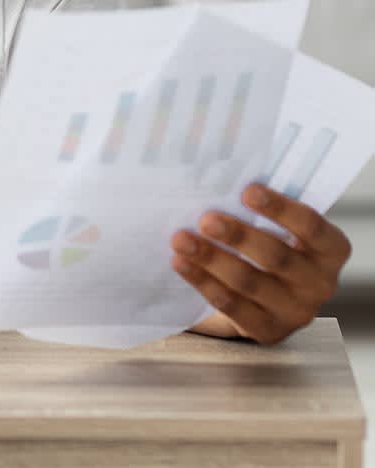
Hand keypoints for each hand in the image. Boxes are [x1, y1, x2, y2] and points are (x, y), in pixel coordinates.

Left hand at [171, 183, 351, 344]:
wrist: (267, 299)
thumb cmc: (270, 246)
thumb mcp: (279, 228)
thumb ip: (260, 209)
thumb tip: (217, 179)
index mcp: (330, 250)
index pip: (311, 227)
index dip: (281, 209)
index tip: (247, 191)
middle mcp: (319, 283)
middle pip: (277, 257)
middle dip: (239, 236)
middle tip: (206, 219)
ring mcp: (295, 312)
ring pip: (249, 283)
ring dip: (212, 259)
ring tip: (181, 239)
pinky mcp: (267, 330)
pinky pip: (231, 305)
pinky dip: (202, 281)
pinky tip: (180, 262)